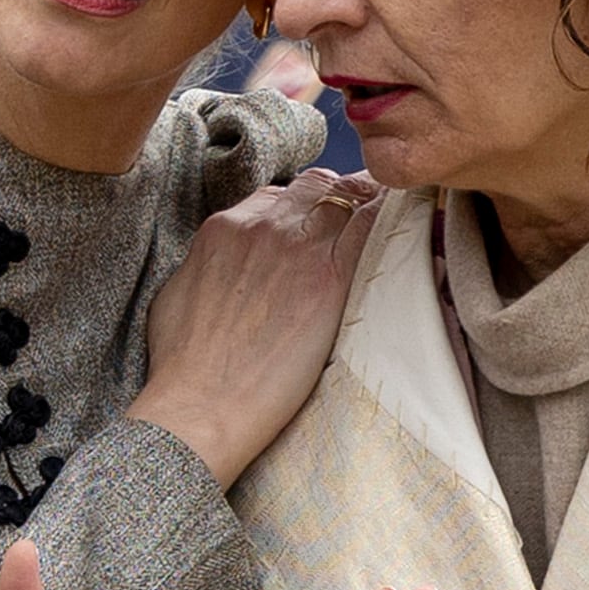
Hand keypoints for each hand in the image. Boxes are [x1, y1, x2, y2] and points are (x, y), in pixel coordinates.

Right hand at [131, 174, 380, 482]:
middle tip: (363, 211)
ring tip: (389, 214)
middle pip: (316, 187)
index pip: (277, 196)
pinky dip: (390, 217)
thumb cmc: (183, 363)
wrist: (201, 403)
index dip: (303, 207)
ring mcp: (297, 247)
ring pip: (346, 197)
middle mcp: (261, 226)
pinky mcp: (331, 278)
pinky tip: (408, 218)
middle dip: (340, 195)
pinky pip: (372, 225)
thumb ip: (207, 265)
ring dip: (367, 203)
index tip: (320, 220)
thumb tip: (220, 267)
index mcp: (223, 228)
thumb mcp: (179, 294)